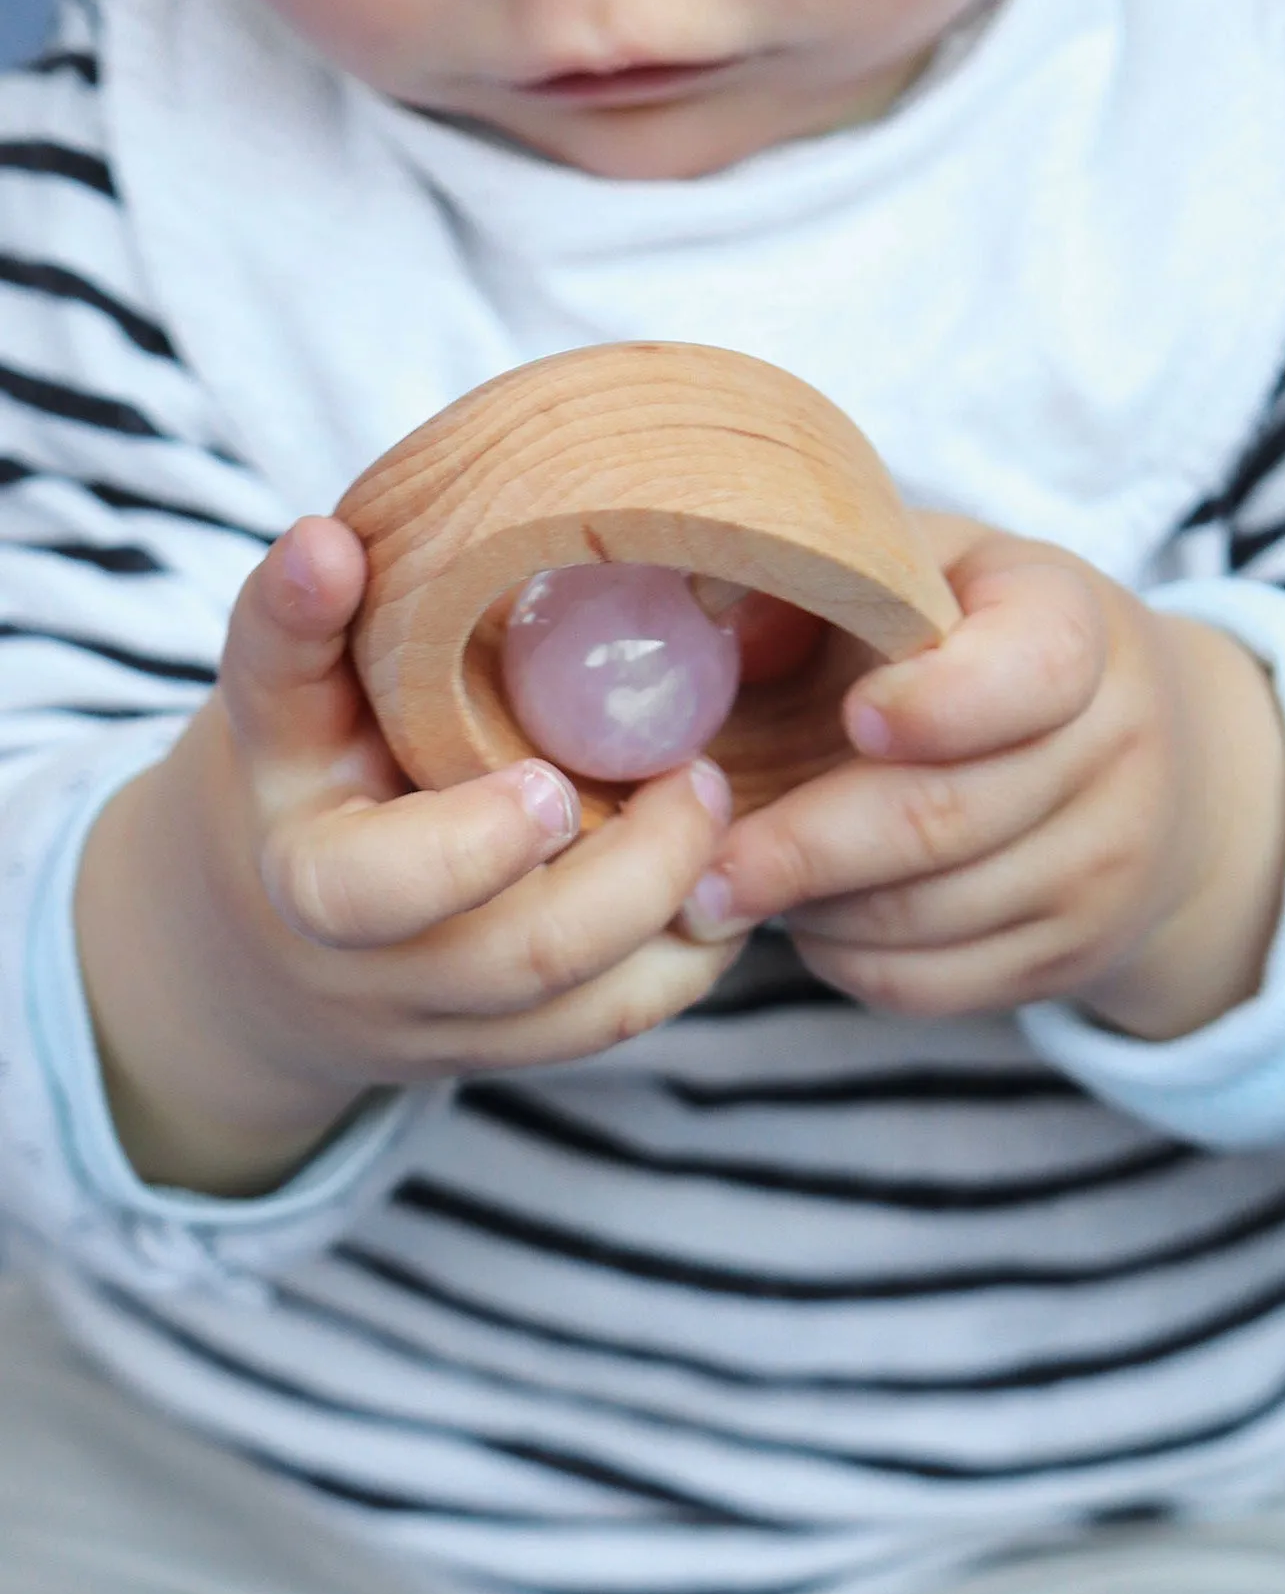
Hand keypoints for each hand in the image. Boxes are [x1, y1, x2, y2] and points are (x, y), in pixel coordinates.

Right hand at [77, 517, 739, 1195]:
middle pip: (523, 953)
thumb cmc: (295, 783)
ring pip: (588, 1005)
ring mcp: (446, 1025)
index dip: (478, 842)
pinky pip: (617, 1023)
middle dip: (635, 867)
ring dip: (677, 906)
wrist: (261, 946)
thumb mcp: (275, 712)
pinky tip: (715, 872)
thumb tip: (325, 541)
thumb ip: (296, 634)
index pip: (371, 887)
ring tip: (714, 807)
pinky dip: (688, 953)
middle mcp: (375, 976)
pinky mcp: (506, 1052)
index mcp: (306, 882)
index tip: (551, 781)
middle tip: (694, 773)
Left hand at [680, 517, 1284, 1041]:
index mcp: (1073, 623)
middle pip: (944, 819)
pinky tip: (807, 915)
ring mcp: (1104, 863)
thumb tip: (698, 606)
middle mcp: (1116, 744)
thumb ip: (822, 572)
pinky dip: (845, 958)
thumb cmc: (972, 645)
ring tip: (733, 885)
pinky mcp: (1074, 954)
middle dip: (802, 850)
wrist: (1140, 761)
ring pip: (926, 916)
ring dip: (810, 909)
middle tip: (699, 869)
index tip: (853, 716)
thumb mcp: (921, 575)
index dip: (938, 703)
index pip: (1033, 669)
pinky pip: (933, 981)